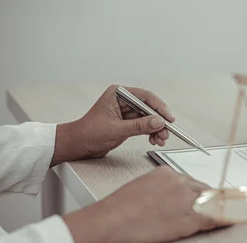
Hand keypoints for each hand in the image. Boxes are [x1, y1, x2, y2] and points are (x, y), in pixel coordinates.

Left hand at [51, 85, 174, 165]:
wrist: (78, 145)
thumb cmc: (88, 133)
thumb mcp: (116, 130)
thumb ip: (139, 126)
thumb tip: (159, 122)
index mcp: (118, 94)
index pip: (145, 97)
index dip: (159, 107)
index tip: (168, 118)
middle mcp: (123, 100)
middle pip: (149, 108)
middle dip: (159, 121)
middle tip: (166, 132)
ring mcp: (126, 112)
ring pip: (149, 118)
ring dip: (156, 129)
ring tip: (160, 139)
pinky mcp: (127, 122)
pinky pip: (145, 125)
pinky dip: (151, 133)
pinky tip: (153, 140)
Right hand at [63, 166, 221, 242]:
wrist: (114, 221)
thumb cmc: (119, 209)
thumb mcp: (140, 189)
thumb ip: (158, 191)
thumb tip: (165, 200)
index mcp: (166, 173)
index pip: (189, 181)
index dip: (195, 194)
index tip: (199, 199)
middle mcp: (179, 182)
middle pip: (202, 190)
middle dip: (206, 201)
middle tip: (211, 209)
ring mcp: (187, 198)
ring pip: (211, 202)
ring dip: (217, 209)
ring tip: (226, 214)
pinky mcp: (191, 216)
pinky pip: (215, 217)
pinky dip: (225, 219)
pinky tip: (231, 221)